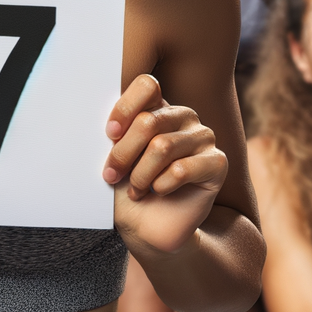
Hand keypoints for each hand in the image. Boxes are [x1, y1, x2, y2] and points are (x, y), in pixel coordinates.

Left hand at [105, 75, 225, 255]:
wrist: (146, 226)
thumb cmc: (126, 185)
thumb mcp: (113, 154)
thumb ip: (113, 131)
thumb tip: (95, 112)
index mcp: (157, 106)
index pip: (146, 85)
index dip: (125, 109)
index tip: (109, 134)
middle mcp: (182, 115)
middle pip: (149, 120)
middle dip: (123, 153)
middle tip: (111, 174)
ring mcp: (203, 137)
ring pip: (162, 146)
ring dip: (140, 174)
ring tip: (135, 188)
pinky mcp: (217, 162)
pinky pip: (182, 169)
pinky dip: (161, 186)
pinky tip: (158, 192)